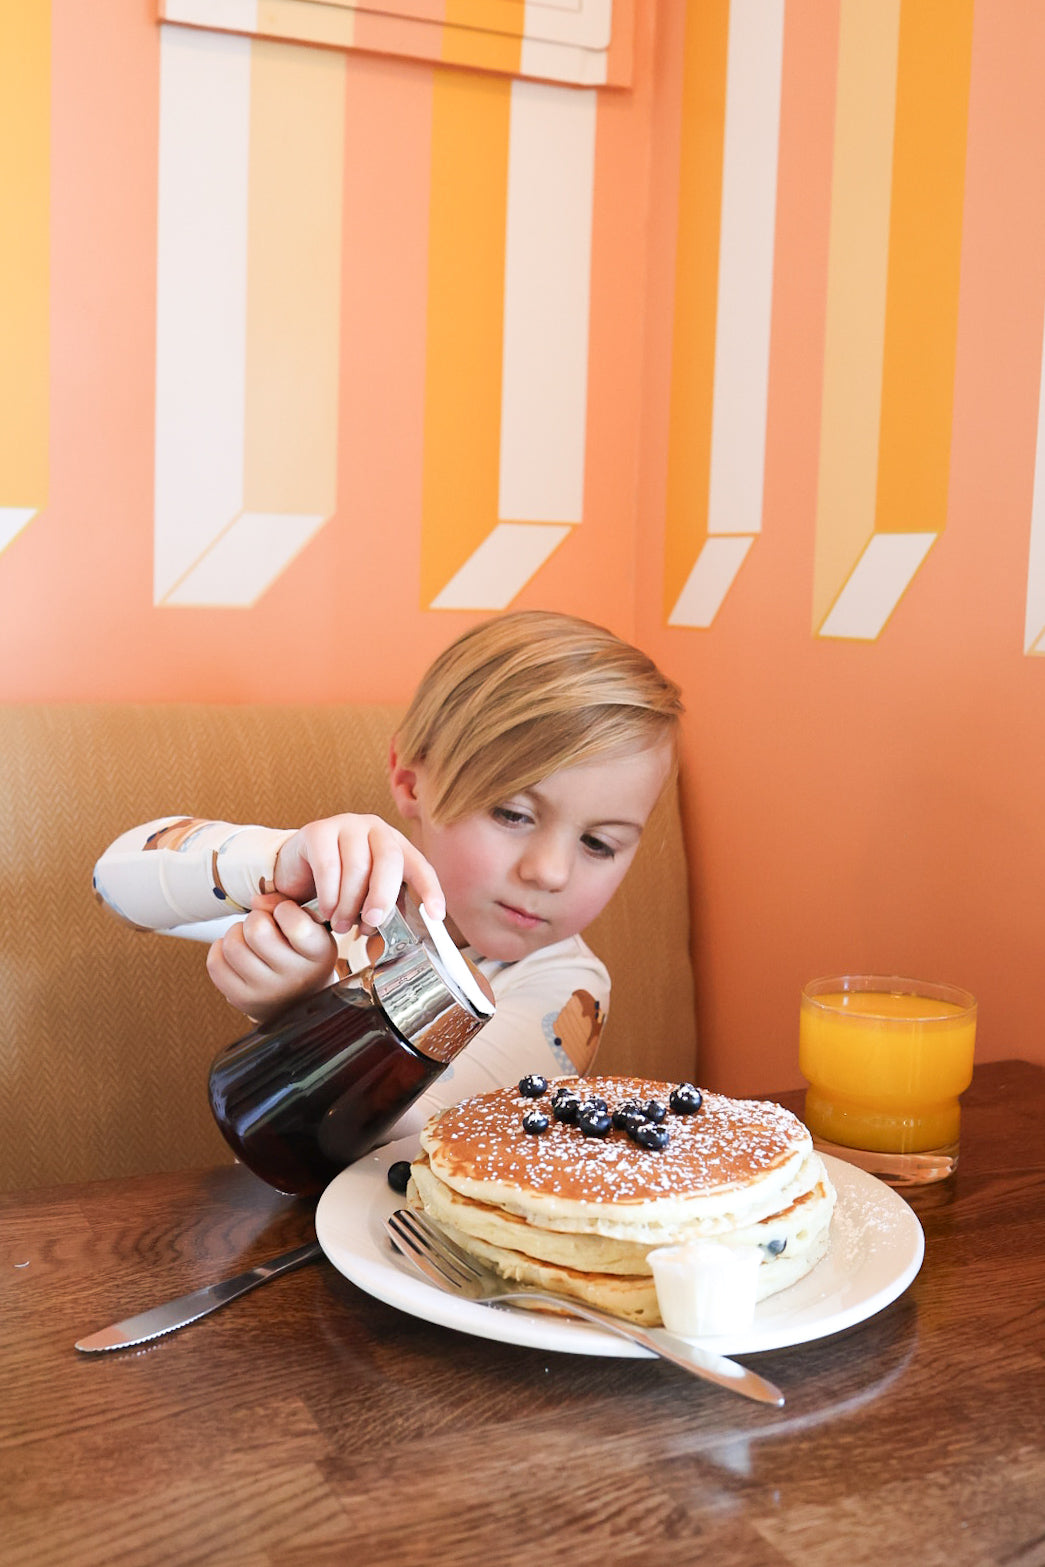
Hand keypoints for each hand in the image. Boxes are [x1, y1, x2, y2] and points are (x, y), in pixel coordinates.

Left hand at [206, 893, 337, 1023]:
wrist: (300, 999)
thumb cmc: (303, 951)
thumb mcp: (310, 925)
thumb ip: (286, 904)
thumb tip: (255, 901)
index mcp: (320, 954)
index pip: (296, 925)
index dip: (285, 909)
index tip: (286, 914)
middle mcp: (296, 977)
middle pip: (257, 930)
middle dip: (256, 918)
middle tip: (264, 924)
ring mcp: (267, 992)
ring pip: (232, 946)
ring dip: (237, 932)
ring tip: (249, 938)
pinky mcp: (243, 999)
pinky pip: (216, 964)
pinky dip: (221, 949)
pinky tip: (237, 951)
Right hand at [273, 814, 444, 934]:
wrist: (295, 871)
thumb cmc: (337, 885)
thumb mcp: (366, 898)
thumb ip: (382, 908)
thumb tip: (390, 930)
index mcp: (395, 845)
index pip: (419, 866)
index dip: (430, 890)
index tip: (437, 915)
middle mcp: (375, 829)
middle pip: (389, 860)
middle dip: (383, 897)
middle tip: (372, 922)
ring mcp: (346, 825)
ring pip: (357, 866)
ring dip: (349, 904)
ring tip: (342, 925)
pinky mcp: (318, 830)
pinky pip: (328, 866)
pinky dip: (329, 895)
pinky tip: (326, 910)